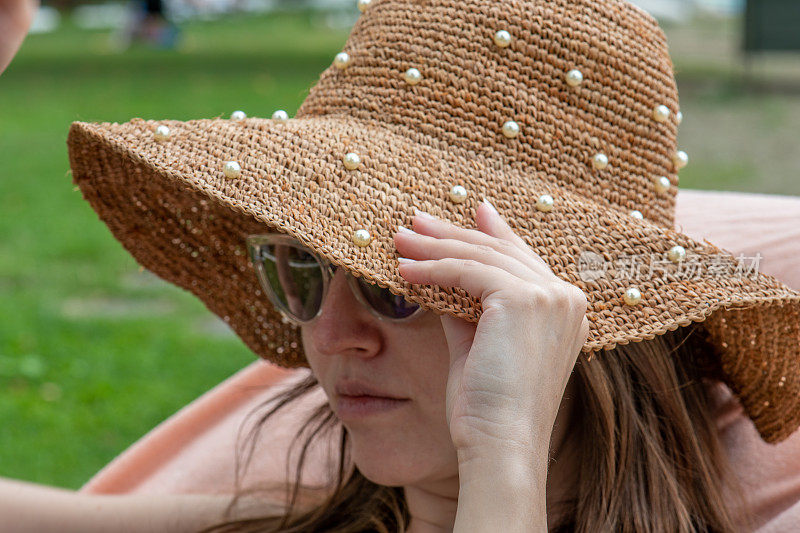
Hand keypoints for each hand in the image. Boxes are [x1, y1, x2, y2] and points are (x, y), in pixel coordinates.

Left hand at [393, 200, 589, 459]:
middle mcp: (566, 298)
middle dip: (452, 235)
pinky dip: (432, 268)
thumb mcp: (476, 346)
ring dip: (434, 247)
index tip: (474, 210)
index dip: (495, 233)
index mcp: (565, 310)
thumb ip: (467, 309)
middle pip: (499, 252)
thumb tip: (440, 278)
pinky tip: (402, 271)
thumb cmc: (485, 408)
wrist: (499, 444)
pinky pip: (467, 271)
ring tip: (399, 240)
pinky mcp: (524, 299)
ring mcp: (550, 297)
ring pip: (480, 257)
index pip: (522, 260)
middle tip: (415, 222)